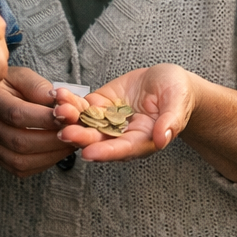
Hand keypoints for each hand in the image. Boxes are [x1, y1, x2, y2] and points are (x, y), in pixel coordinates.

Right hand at [0, 66, 73, 175]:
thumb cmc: (11, 85)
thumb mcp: (22, 75)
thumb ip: (39, 87)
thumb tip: (59, 101)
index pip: (16, 114)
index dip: (45, 118)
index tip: (69, 115)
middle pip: (20, 141)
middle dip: (53, 139)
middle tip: (77, 131)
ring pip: (21, 160)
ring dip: (52, 153)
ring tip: (73, 141)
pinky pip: (22, 169)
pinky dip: (45, 162)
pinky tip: (60, 150)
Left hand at [53, 64, 197, 162]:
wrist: (168, 83)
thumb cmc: (178, 95)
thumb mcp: (178, 104)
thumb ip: (170, 121)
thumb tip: (163, 139)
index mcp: (141, 141)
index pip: (122, 150)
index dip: (106, 152)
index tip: (89, 153)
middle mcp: (121, 135)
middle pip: (97, 140)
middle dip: (80, 137)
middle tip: (65, 133)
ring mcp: (107, 121)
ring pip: (85, 124)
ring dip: (70, 119)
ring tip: (59, 109)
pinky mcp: (99, 105)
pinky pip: (81, 107)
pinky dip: (69, 102)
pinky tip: (59, 95)